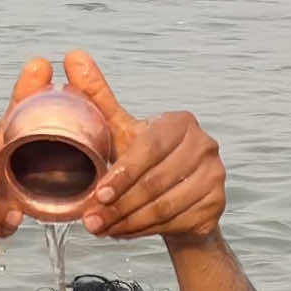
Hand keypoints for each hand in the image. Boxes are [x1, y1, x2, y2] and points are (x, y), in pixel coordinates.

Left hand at [64, 50, 225, 241]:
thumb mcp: (121, 131)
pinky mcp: (218, 204)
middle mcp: (205, 145)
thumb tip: (72, 56)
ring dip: (128, 222)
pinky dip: (145, 232)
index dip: (122, 174)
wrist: (178, 198)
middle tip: (91, 222)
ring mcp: (215, 176)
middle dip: (119, 206)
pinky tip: (123, 234)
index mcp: (180, 123)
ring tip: (102, 230)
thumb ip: (97, 97)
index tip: (97, 195)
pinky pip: (176, 223)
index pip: (149, 149)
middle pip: (155, 182)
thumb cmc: (144, 160)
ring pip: (164, 207)